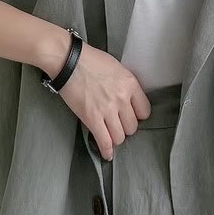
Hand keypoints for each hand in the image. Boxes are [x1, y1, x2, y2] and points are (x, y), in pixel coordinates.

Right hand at [54, 41, 151, 159]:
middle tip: (117, 124)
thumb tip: (128, 99)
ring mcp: (107, 110)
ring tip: (110, 134)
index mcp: (130, 84)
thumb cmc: (90, 60)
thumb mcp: (117, 67)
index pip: (145, 111)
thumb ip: (125, 84)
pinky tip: (107, 154)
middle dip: (125, 127)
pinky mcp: (91, 118)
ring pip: (120, 136)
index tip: (131, 116)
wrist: (68, 61)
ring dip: (116, 137)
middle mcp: (121, 99)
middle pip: (132, 126)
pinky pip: (104, 141)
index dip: (137, 116)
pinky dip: (106, 150)